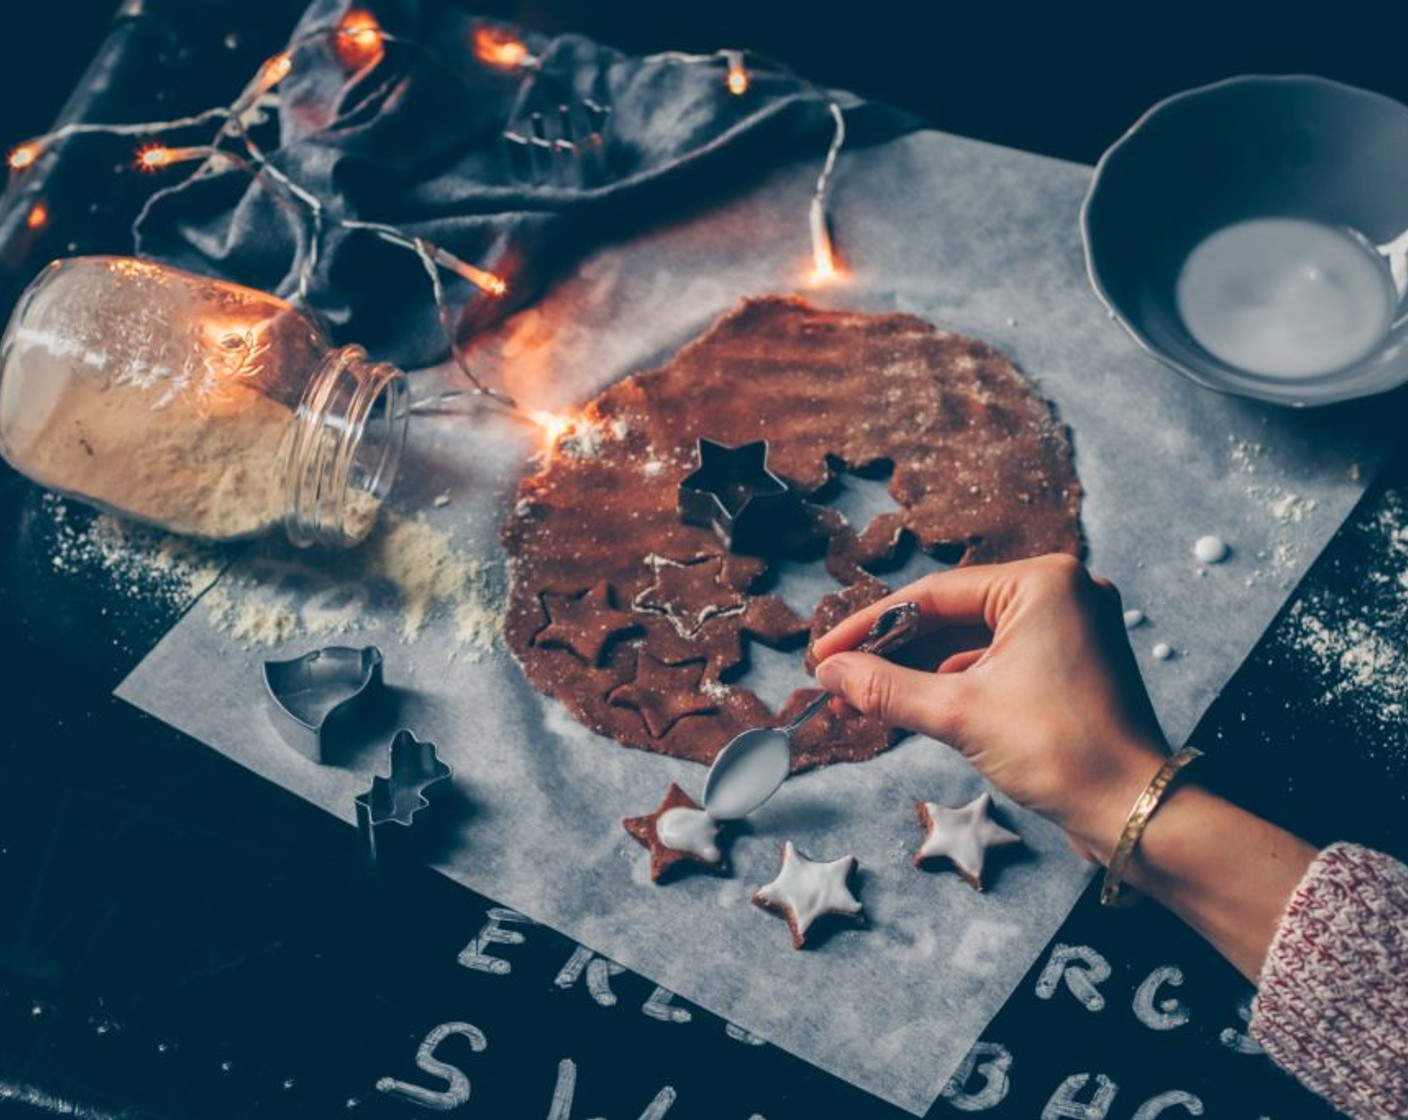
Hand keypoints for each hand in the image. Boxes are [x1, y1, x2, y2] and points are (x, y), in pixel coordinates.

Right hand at [812, 554, 1168, 859]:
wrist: (1135, 812)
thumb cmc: (1062, 753)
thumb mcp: (958, 714)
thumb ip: (886, 687)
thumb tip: (832, 672)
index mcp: (1043, 583)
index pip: (933, 595)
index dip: (869, 626)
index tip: (825, 653)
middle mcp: (1062, 593)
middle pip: (952, 613)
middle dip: (893, 649)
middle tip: (840, 675)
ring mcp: (1071, 628)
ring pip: (972, 639)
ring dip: (921, 667)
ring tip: (866, 694)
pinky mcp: (1071, 663)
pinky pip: (997, 659)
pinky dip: (956, 680)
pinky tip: (916, 702)